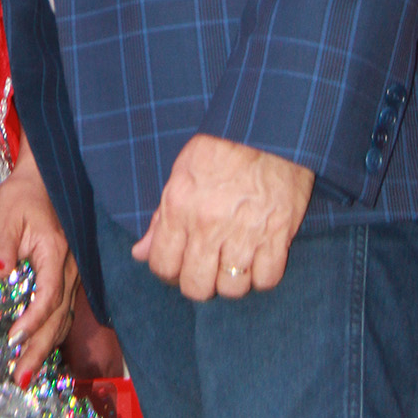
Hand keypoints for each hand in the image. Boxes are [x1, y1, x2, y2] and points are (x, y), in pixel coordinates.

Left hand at [0, 138, 78, 384]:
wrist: (45, 180)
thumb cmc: (24, 196)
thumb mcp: (7, 213)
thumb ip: (2, 245)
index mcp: (56, 254)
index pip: (49, 296)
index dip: (33, 321)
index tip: (14, 340)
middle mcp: (70, 270)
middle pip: (58, 318)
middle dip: (39, 350)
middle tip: (21, 378)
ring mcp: (71, 275)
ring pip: (62, 318)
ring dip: (45, 347)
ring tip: (26, 374)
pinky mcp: (66, 278)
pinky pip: (62, 311)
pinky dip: (50, 333)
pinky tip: (38, 349)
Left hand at [131, 133, 314, 301]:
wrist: (266, 129)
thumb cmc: (221, 147)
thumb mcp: (181, 173)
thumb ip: (161, 218)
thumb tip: (140, 253)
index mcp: (179, 207)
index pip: (163, 266)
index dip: (169, 272)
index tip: (179, 266)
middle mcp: (208, 225)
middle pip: (197, 287)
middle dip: (199, 283)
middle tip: (206, 267)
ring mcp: (244, 233)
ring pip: (232, 289)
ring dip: (232, 281)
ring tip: (233, 262)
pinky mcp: (277, 236)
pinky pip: (266, 280)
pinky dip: (261, 276)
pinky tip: (257, 260)